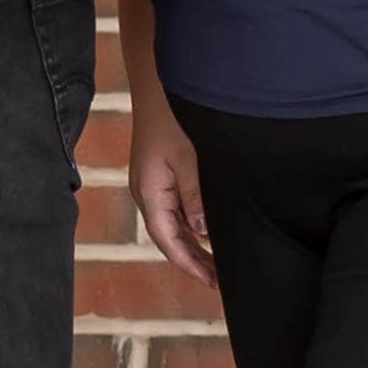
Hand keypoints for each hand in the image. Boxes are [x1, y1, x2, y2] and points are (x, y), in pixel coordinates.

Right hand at [128, 91, 215, 288]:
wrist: (159, 85)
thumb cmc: (173, 117)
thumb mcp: (188, 158)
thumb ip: (195, 196)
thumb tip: (203, 231)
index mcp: (150, 193)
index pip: (167, 240)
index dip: (189, 264)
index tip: (211, 282)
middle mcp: (148, 193)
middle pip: (170, 238)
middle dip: (193, 260)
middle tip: (219, 280)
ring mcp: (153, 184)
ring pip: (174, 224)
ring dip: (194, 244)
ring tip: (218, 263)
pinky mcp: (161, 174)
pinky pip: (176, 209)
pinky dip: (192, 225)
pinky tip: (209, 231)